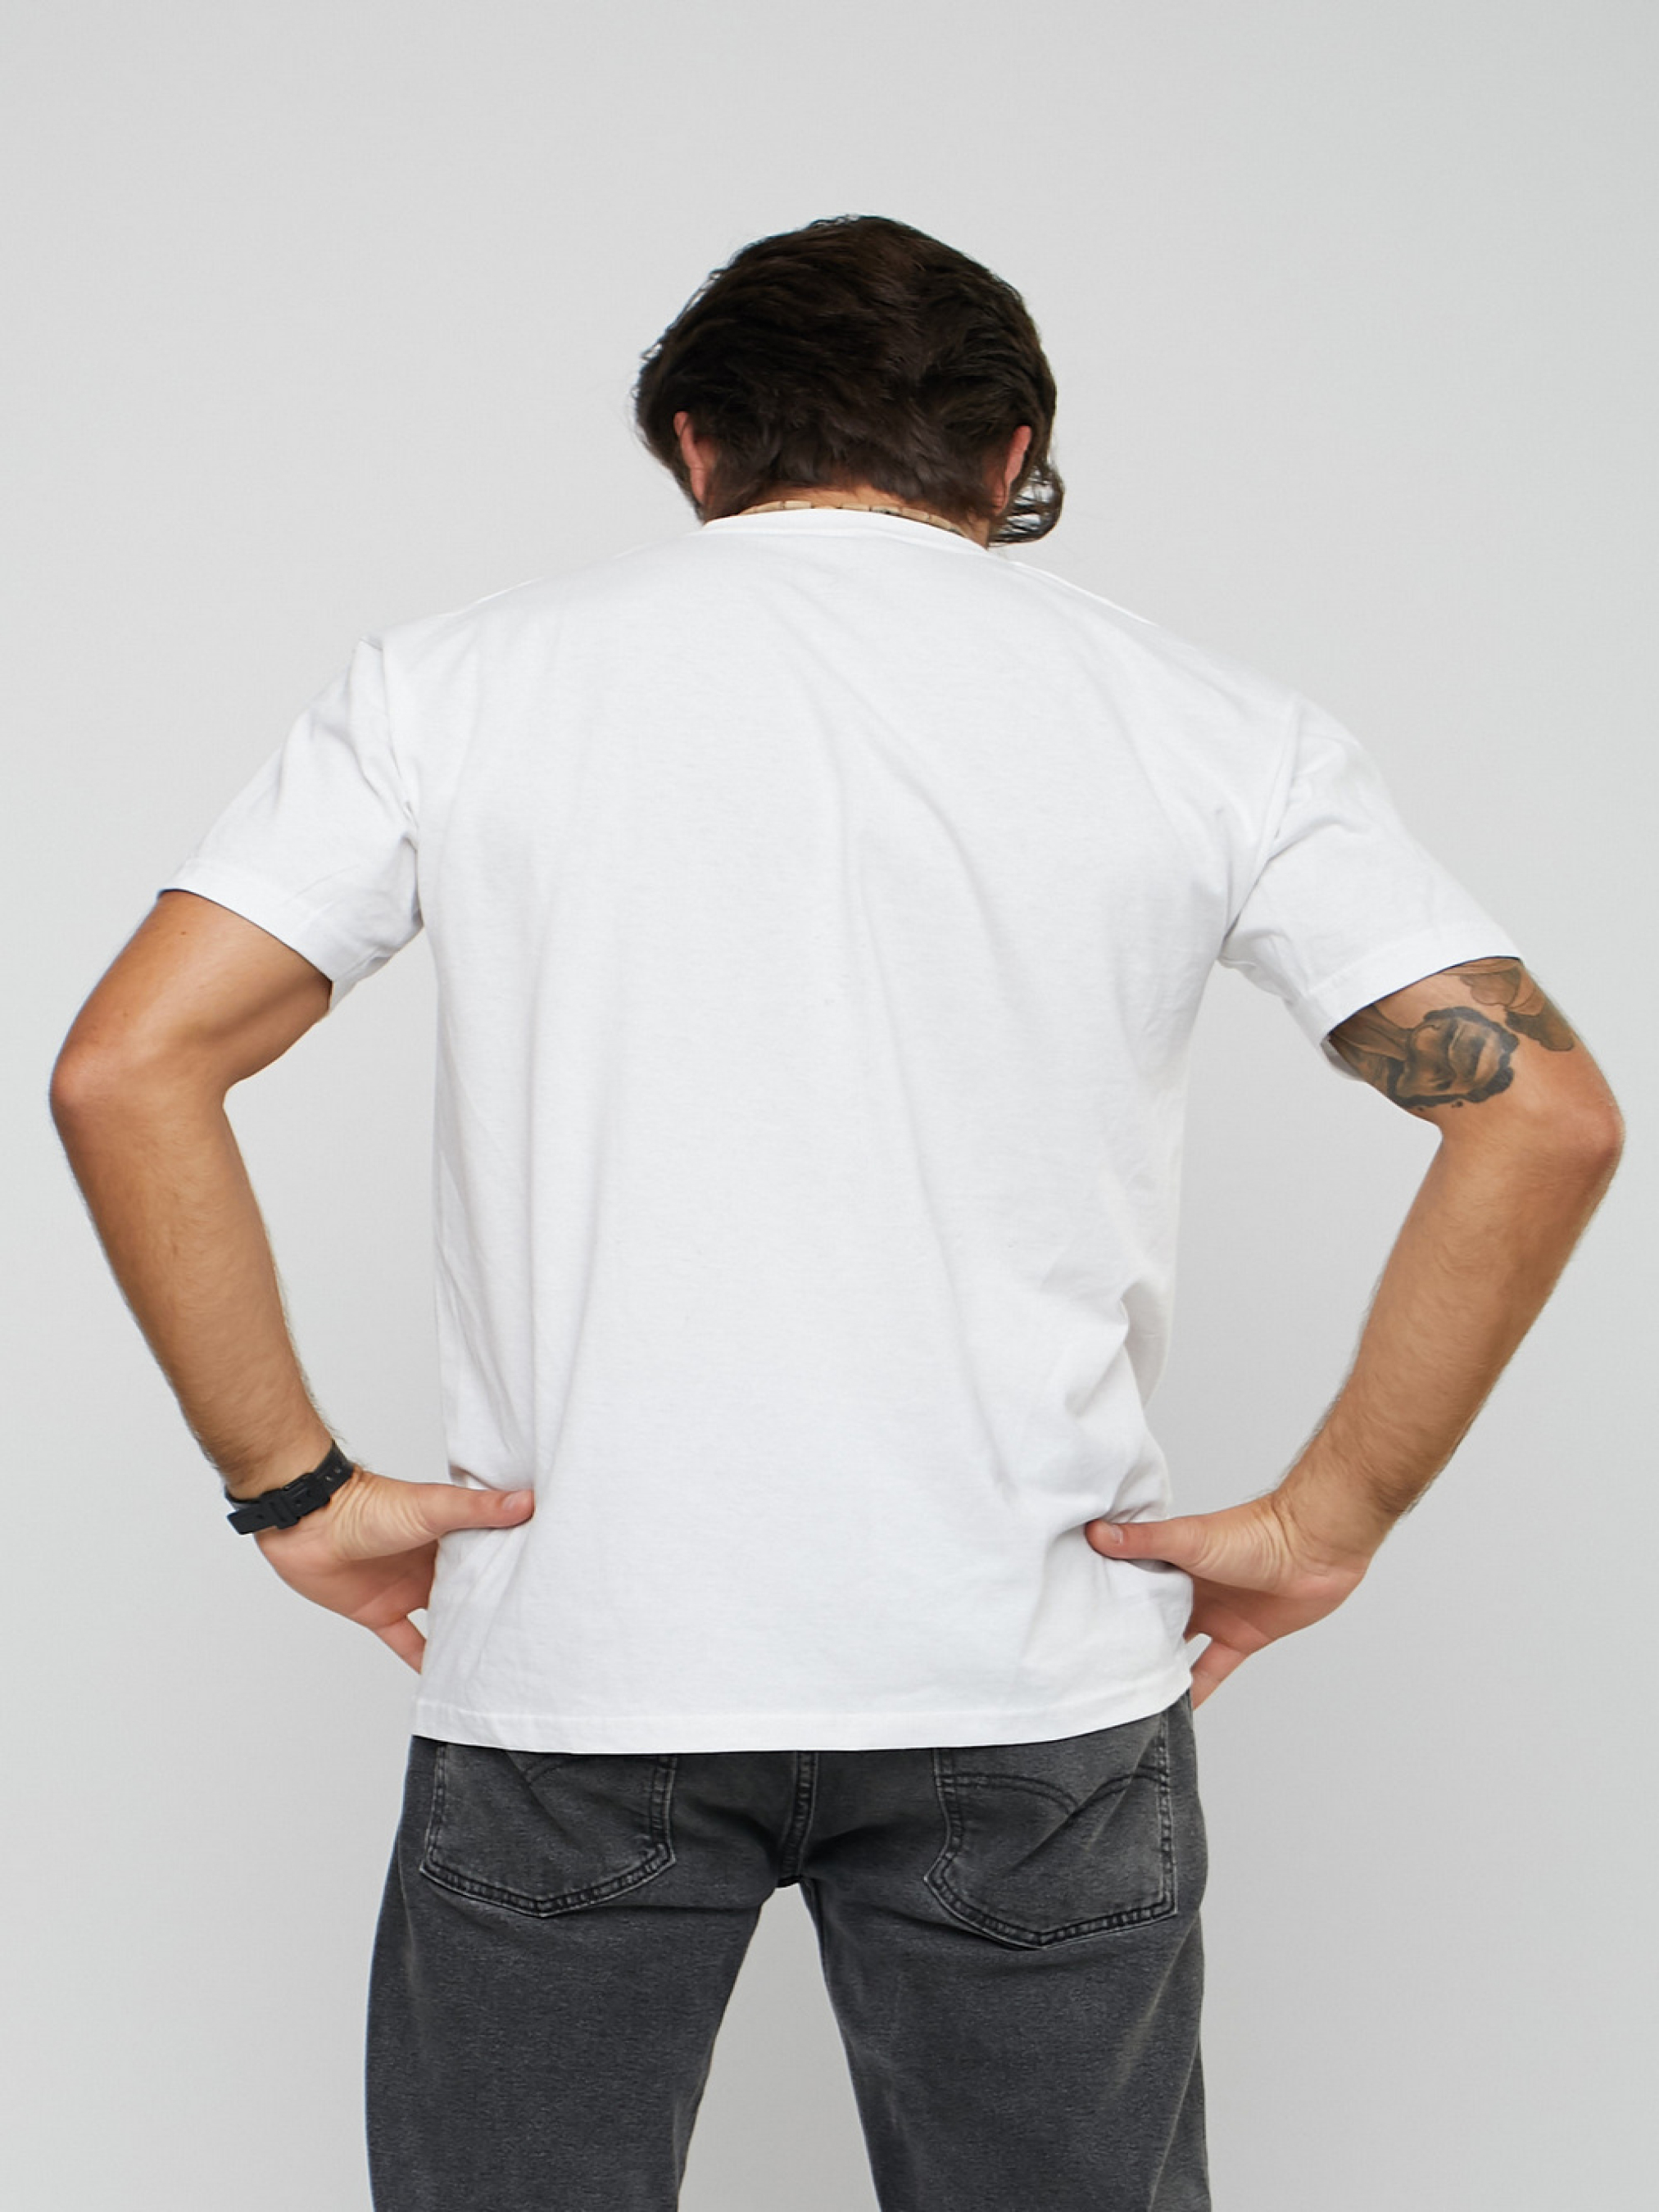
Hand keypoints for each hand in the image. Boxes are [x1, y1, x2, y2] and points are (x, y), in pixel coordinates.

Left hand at [250, 1466, 534, 1670]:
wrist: (308, 1525)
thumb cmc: (368, 1506)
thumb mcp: (433, 1507)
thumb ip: (478, 1509)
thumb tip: (529, 1501)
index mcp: (449, 1532)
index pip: (491, 1549)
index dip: (516, 1562)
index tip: (549, 1578)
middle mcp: (430, 1561)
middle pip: (470, 1587)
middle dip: (495, 1603)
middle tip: (533, 1627)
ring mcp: (406, 1588)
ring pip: (443, 1617)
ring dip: (463, 1633)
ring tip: (498, 1657)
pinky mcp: (380, 1612)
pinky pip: (407, 1641)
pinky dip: (423, 1660)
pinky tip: (445, 1679)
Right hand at [1084, 1494, 1372, 1706]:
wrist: (1315, 1549)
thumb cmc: (1255, 1532)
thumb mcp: (1189, 1538)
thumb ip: (1144, 1540)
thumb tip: (1095, 1533)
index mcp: (1172, 1558)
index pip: (1129, 1578)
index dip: (1103, 1594)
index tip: (1072, 1615)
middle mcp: (1189, 1587)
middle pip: (1149, 1616)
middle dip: (1126, 1635)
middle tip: (1089, 1663)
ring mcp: (1215, 1614)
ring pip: (1177, 1646)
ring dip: (1157, 1664)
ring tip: (1123, 1691)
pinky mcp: (1241, 1638)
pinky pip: (1212, 1669)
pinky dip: (1196, 1690)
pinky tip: (1176, 1711)